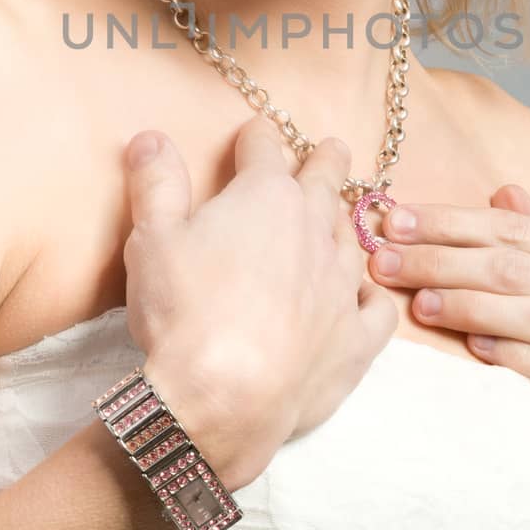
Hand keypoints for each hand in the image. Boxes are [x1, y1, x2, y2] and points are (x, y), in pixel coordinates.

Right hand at [122, 114, 397, 490]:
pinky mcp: (356, 338)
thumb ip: (156, 183)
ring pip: (351, 240)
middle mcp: (314, 230)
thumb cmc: (183, 311)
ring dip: (344, 224)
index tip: (254, 133)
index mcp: (266, 197)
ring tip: (342, 218)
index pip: (263, 150)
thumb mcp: (152, 237)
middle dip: (326, 161)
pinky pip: (378, 309)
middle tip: (333, 148)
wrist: (224, 396)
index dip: (256, 138)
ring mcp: (341, 285)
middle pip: (325, 182)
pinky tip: (369, 297)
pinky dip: (374, 298)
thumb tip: (151, 137)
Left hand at [368, 182, 529, 504]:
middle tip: (381, 255)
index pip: (513, 229)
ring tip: (418, 302)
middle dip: (440, 258)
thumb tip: (500, 195)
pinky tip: (478, 351)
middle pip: (513, 265)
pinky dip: (521, 358)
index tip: (393, 217)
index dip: (448, 221)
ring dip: (470, 306)